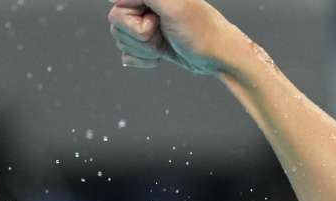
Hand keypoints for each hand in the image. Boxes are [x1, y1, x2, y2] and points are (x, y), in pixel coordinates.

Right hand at [107, 0, 239, 73]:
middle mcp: (145, 5)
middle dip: (140, 38)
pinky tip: (159, 56)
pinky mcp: (149, 43)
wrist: (218, 56)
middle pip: (117, 25)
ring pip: (122, 40)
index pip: (118, 8)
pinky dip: (142, 60)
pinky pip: (128, 54)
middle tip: (163, 33)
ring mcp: (146, 25)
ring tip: (165, 43)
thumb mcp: (173, 5)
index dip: (134, 22)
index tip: (156, 22)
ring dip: (144, 50)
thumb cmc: (201, 31)